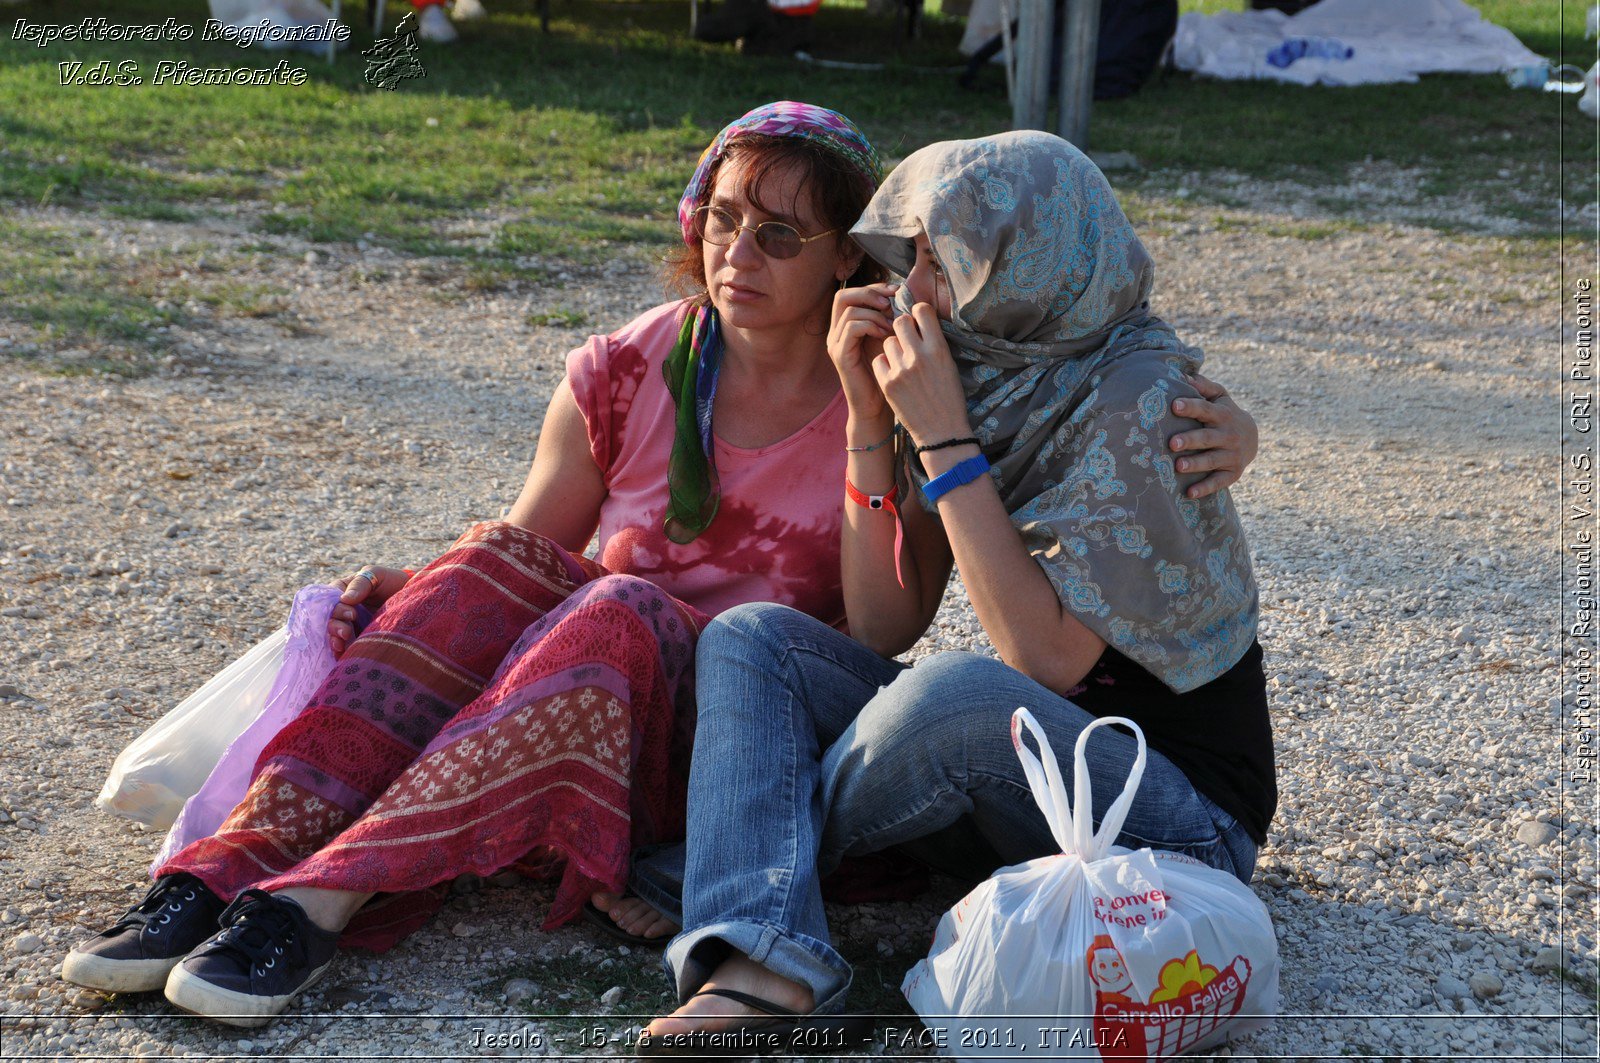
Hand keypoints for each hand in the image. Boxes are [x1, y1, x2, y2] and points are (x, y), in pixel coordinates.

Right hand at [327, 565, 410, 655]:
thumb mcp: (377, 574)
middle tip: (346, 633)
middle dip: (335, 626)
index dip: (336, 608)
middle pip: (331, 618)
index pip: (330, 600)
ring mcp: (350, 624)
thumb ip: (360, 584)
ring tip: (340, 645)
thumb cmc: (393, 581)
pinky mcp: (358, 637)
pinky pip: (345, 644)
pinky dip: (341, 650)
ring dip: (334, 639)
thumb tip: (344, 599)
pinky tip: (341, 654)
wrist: (414, 597)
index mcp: (343, 590)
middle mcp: (344, 608)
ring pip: (335, 633)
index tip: (351, 614)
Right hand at [828, 282, 897, 422]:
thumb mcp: (890, 340)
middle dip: (870, 293)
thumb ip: (891, 318)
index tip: (896, 291)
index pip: (853, 293)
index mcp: (846, 327)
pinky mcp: (840, 355)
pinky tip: (885, 334)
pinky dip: (870, 325)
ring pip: (848, 309)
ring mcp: (835, 344)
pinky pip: (851, 327)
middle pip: (843, 296)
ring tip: (891, 324)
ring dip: (874, 312)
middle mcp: (836, 333)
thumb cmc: (887, 375)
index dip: (874, 287)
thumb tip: (905, 295)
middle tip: (891, 302)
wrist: (876, 408)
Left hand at [872, 303, 970, 445]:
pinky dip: (885, 364)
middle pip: (900, 321)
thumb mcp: (949, 364)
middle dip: (902, 327)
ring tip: (903, 362)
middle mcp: (919, 355)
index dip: (918, 312)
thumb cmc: (949, 397)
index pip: (922, 311)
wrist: (941, 431)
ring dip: (893, 348)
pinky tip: (894, 374)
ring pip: (888, 341)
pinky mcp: (887, 383)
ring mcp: (901, 369)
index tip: (918, 319)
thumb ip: (933, 342)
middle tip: (906, 339)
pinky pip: (879, 359)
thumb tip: (919, 320)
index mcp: (939, 348)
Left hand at [1169, 373, 1258, 499]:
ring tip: (1178, 466)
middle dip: (1190, 440)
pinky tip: (1189, 493)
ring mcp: (1231, 455)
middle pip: (1207, 438)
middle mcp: (1228, 435)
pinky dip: (1205, 488)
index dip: (1190, 407)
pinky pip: (1218, 482)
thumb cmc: (1224, 414)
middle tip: (1172, 442)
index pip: (1205, 409)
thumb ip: (1203, 387)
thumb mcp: (1220, 397)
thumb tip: (1183, 375)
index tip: (1174, 405)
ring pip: (1212, 461)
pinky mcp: (1233, 473)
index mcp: (1222, 415)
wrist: (1252, 438)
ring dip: (1196, 464)